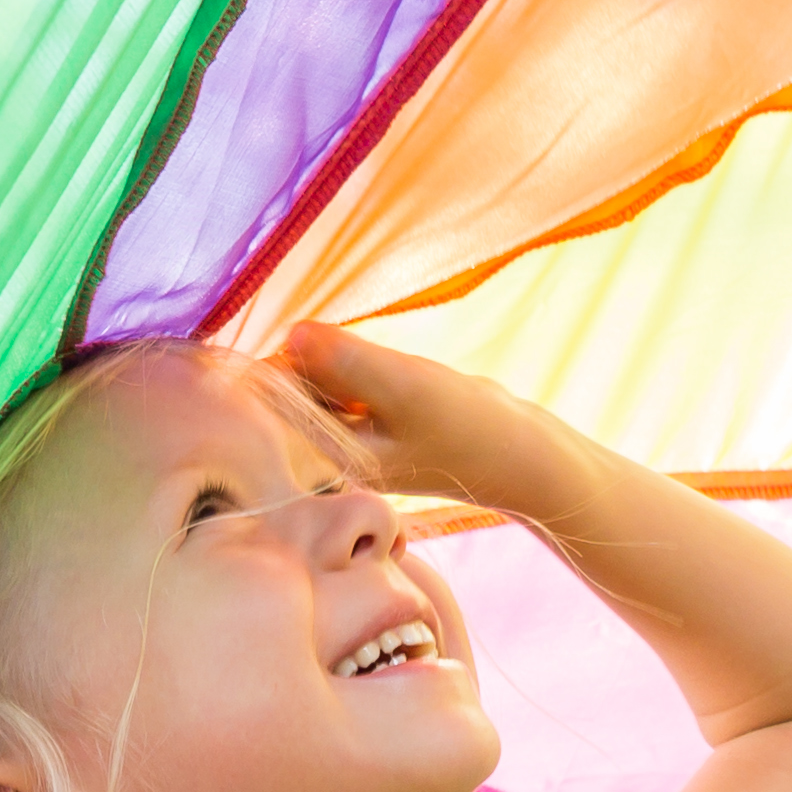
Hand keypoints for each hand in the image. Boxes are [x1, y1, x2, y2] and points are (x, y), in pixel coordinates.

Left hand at [279, 317, 575, 517]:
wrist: (518, 454)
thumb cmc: (464, 426)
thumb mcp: (404, 386)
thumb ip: (345, 361)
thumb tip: (292, 332)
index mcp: (330, 458)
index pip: (274, 404)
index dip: (281, 361)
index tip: (314, 342)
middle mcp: (333, 454)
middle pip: (292, 392)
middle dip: (311, 358)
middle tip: (354, 352)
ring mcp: (353, 440)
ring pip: (319, 384)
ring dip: (337, 361)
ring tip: (380, 369)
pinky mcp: (373, 425)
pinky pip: (344, 385)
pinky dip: (357, 369)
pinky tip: (389, 373)